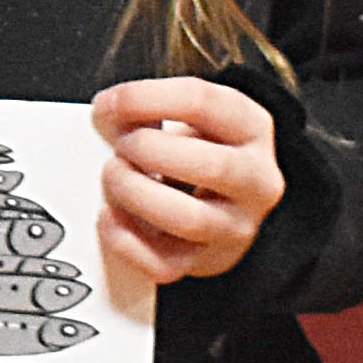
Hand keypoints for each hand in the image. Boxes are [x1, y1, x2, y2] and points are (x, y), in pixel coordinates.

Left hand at [91, 76, 283, 287]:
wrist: (221, 201)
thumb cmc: (199, 152)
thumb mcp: (187, 117)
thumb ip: (147, 109)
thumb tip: (107, 111)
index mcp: (252, 130)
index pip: (205, 104)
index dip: (146, 99)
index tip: (110, 103)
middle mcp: (254, 181)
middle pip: (211, 166)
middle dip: (149, 151)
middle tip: (120, 146)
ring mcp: (234, 227)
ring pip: (188, 219)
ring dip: (135, 193)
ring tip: (114, 177)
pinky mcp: (205, 262)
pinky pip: (163, 263)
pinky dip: (125, 240)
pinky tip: (109, 217)